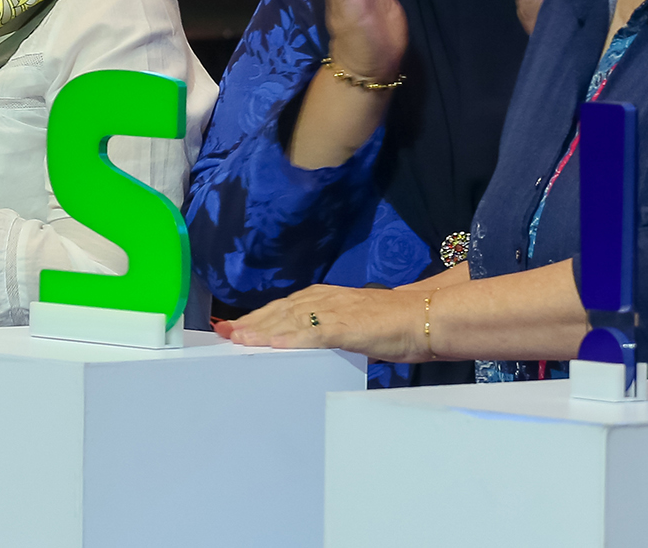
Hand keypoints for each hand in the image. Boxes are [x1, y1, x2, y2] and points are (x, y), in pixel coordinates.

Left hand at [219, 283, 422, 360]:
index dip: (256, 319)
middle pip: (277, 312)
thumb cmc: (392, 325)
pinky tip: (271, 345)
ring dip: (261, 330)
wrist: (424, 317)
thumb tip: (305, 348)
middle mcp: (323, 300)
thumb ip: (327, 334)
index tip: (233, 329)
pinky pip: (311, 333)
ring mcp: (333, 311)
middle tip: (223, 334)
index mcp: (324, 299)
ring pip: (288, 320)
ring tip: (237, 339)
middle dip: (250, 324)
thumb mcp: (351, 327)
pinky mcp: (345, 326)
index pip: (282, 309)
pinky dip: (289, 338)